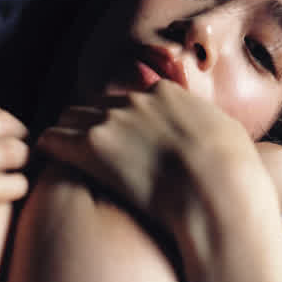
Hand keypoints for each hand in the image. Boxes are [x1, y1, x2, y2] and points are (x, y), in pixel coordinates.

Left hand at [36, 80, 278, 281]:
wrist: (218, 188)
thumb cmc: (232, 170)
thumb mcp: (226, 134)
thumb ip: (204, 125)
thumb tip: (207, 132)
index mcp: (166, 94)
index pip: (127, 99)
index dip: (120, 120)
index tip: (118, 140)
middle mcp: (134, 100)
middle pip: (94, 105)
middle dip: (88, 124)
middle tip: (87, 149)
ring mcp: (110, 121)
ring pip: (68, 118)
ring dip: (67, 135)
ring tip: (65, 156)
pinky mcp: (91, 147)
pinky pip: (51, 139)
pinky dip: (49, 148)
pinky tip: (49, 161)